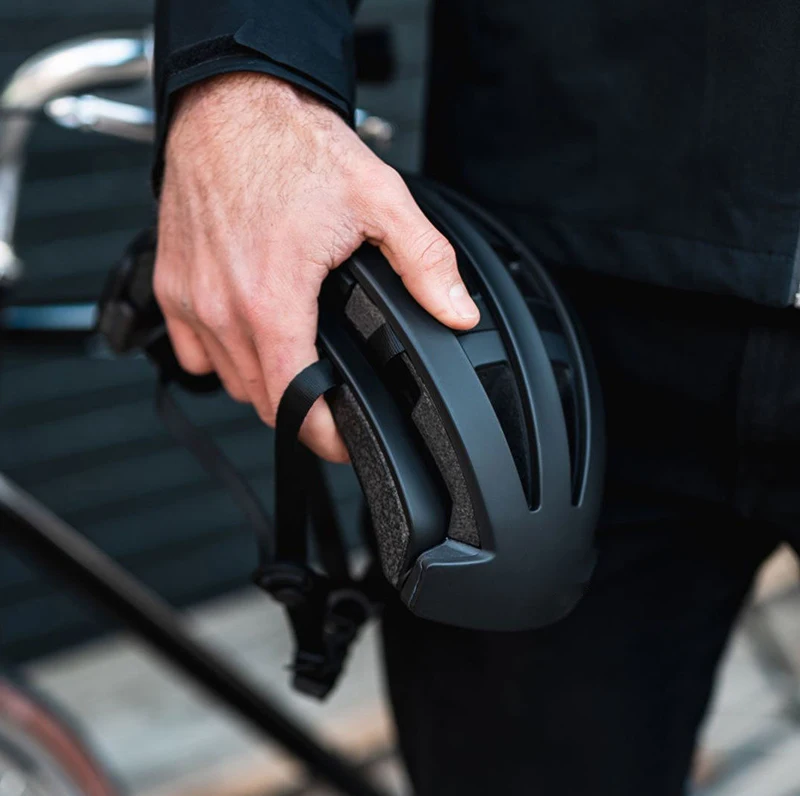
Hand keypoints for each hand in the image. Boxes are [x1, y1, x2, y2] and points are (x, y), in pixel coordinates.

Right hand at [154, 72, 478, 461]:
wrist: (230, 102)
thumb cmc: (290, 143)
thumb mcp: (379, 198)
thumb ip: (425, 263)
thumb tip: (457, 312)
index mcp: (272, 296)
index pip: (293, 400)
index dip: (323, 434)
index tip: (343, 439)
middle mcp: (222, 306)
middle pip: (262, 397)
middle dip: (301, 407)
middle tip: (332, 395)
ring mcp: (191, 298)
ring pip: (228, 379)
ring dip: (264, 382)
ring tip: (297, 358)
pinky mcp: (171, 284)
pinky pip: (193, 351)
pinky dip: (223, 355)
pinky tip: (251, 332)